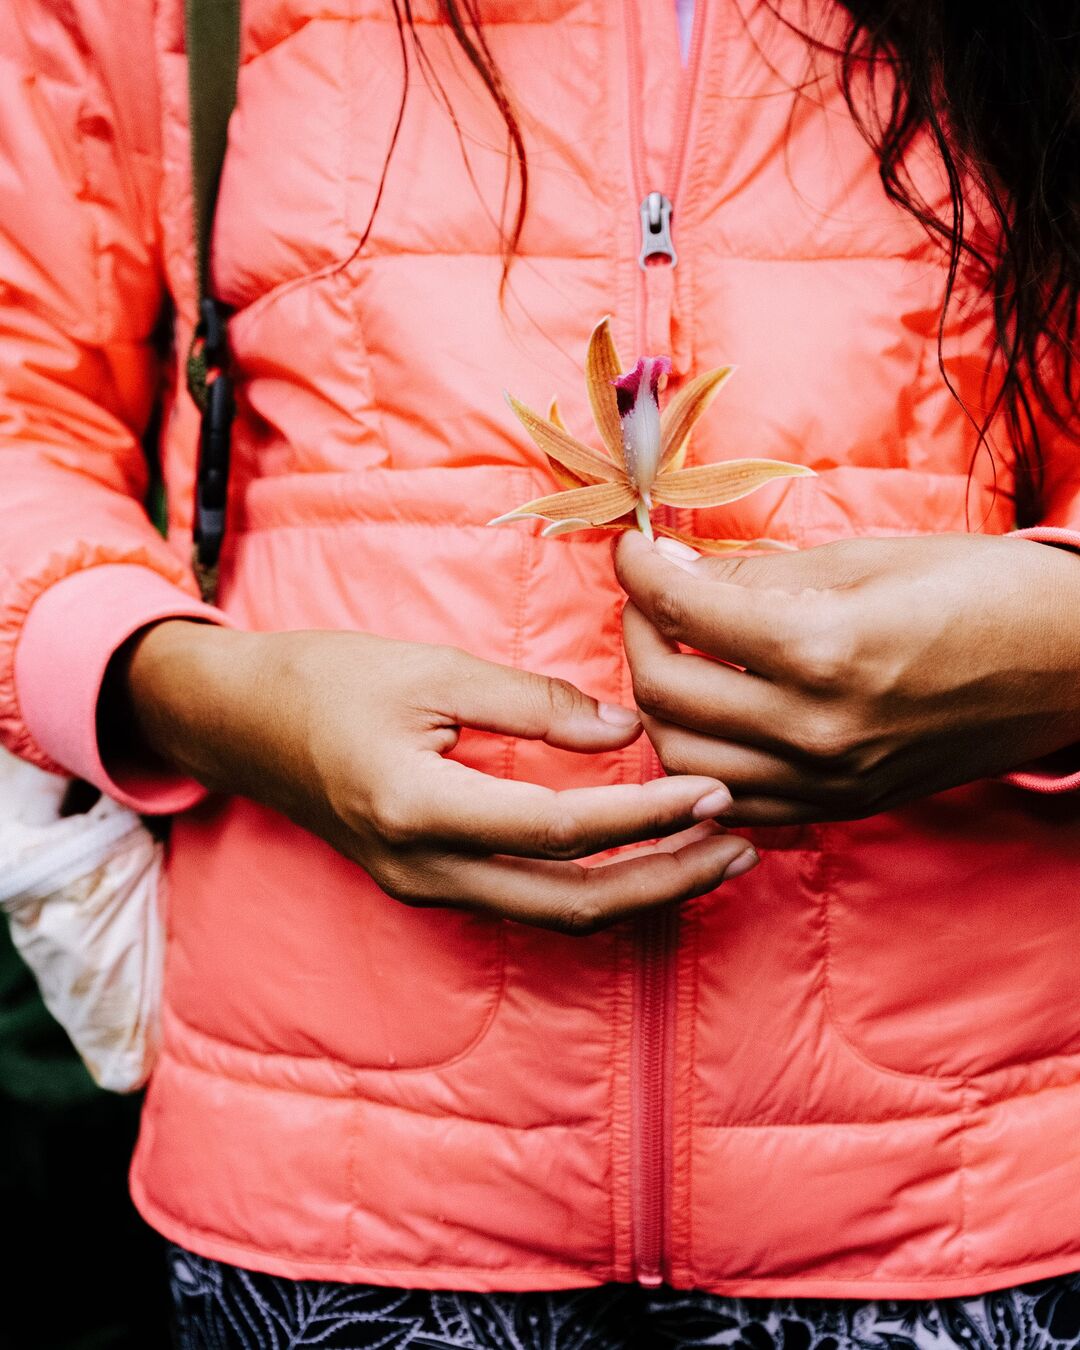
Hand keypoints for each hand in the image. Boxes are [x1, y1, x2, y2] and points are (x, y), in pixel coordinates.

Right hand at [120, 623, 757, 931]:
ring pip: (553, 915)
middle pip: (570, 902)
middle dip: (664, 881)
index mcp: (421, 807)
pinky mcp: (428, 885)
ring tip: (710, 857)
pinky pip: (526, 902)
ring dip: (638, 892)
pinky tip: (637, 856)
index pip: (561, 829)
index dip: (646, 816)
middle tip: (738, 845)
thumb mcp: (434, 670)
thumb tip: (628, 729)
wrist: (244, 723)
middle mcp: (425, 869)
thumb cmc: (332, 680)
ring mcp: (424, 888)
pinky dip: (593, 885)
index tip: (714, 791)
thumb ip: (535, 703)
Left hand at [615, 530, 1079, 824]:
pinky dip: (699, 760)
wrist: (1072, 665)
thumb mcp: (867, 559)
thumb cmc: (982, 592)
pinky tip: (709, 718)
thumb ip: (757, 574)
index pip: (684, 609)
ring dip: (657, 700)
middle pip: (665, 690)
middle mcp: (816, 728)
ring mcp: (826, 780)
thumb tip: (673, 570)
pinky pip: (732, 801)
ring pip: (681, 756)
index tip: (632, 548)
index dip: (638, 569)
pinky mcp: (840, 807)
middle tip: (649, 598)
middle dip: (635, 631)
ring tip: (674, 654)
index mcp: (824, 648)